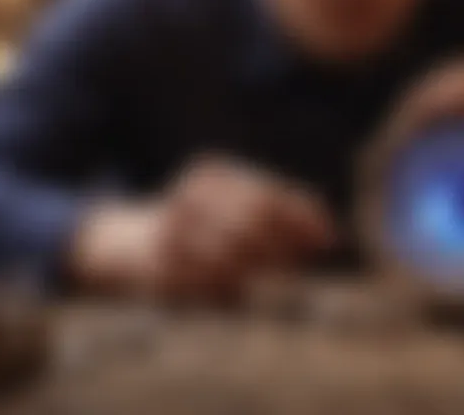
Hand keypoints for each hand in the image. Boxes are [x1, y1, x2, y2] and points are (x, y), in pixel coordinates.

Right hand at [69, 158, 334, 302]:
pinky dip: (235, 288)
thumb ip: (282, 215)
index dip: (302, 215)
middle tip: (305, 261)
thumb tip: (331, 232)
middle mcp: (191, 194)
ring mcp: (173, 228)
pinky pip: (211, 282)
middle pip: (255, 219)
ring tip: (277, 277)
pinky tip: (242, 289)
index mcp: (213, 173)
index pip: (267, 192)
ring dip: (264, 270)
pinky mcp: (161, 264)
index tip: (329, 237)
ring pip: (235, 254)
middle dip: (287, 244)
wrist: (132, 242)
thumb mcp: (238, 208)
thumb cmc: (205, 225)